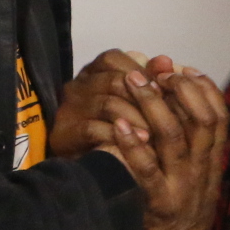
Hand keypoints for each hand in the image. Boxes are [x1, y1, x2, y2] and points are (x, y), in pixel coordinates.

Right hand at [52, 49, 173, 157]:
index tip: (162, 89)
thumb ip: (149, 79)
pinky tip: (139, 142)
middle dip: (143, 98)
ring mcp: (68, 109)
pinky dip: (119, 135)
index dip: (140, 72)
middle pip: (113, 81)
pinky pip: (93, 129)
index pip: (112, 58)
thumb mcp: (135, 102)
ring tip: (155, 133)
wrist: (85, 170)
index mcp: (91, 72)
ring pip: (107, 104)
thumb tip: (166, 61)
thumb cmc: (116, 129)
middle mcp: (77, 85)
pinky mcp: (64, 133)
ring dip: (136, 118)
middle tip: (166, 114)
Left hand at [95, 66, 229, 229]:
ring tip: (133, 81)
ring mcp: (182, 187)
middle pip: (201, 118)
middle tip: (154, 68)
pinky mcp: (159, 204)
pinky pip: (147, 169)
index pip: (219, 116)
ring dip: (153, 104)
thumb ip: (192, 151)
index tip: (183, 69)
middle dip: (179, 87)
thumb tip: (178, 111)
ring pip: (175, 136)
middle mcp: (201, 172)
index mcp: (212, 164)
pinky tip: (119, 125)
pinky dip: (133, 145)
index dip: (203, 88)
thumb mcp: (197, 183)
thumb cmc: (180, 222)